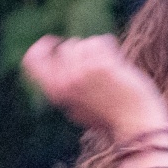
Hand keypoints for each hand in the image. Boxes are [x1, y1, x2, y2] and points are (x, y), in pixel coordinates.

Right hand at [21, 34, 167, 139]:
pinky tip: (118, 65)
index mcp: (54, 92)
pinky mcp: (101, 65)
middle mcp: (64, 81)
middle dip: (81, 52)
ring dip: (97, 51)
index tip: (51, 41)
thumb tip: (59, 54)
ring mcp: (82, 72)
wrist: (135, 126)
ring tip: (110, 71)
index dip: (40, 47)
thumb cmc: (109, 117)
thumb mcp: (77, 106)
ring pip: (84, 42)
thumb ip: (65, 86)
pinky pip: (101, 41)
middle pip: (65, 47)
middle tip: (99, 69)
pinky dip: (111, 47)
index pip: (32, 60)